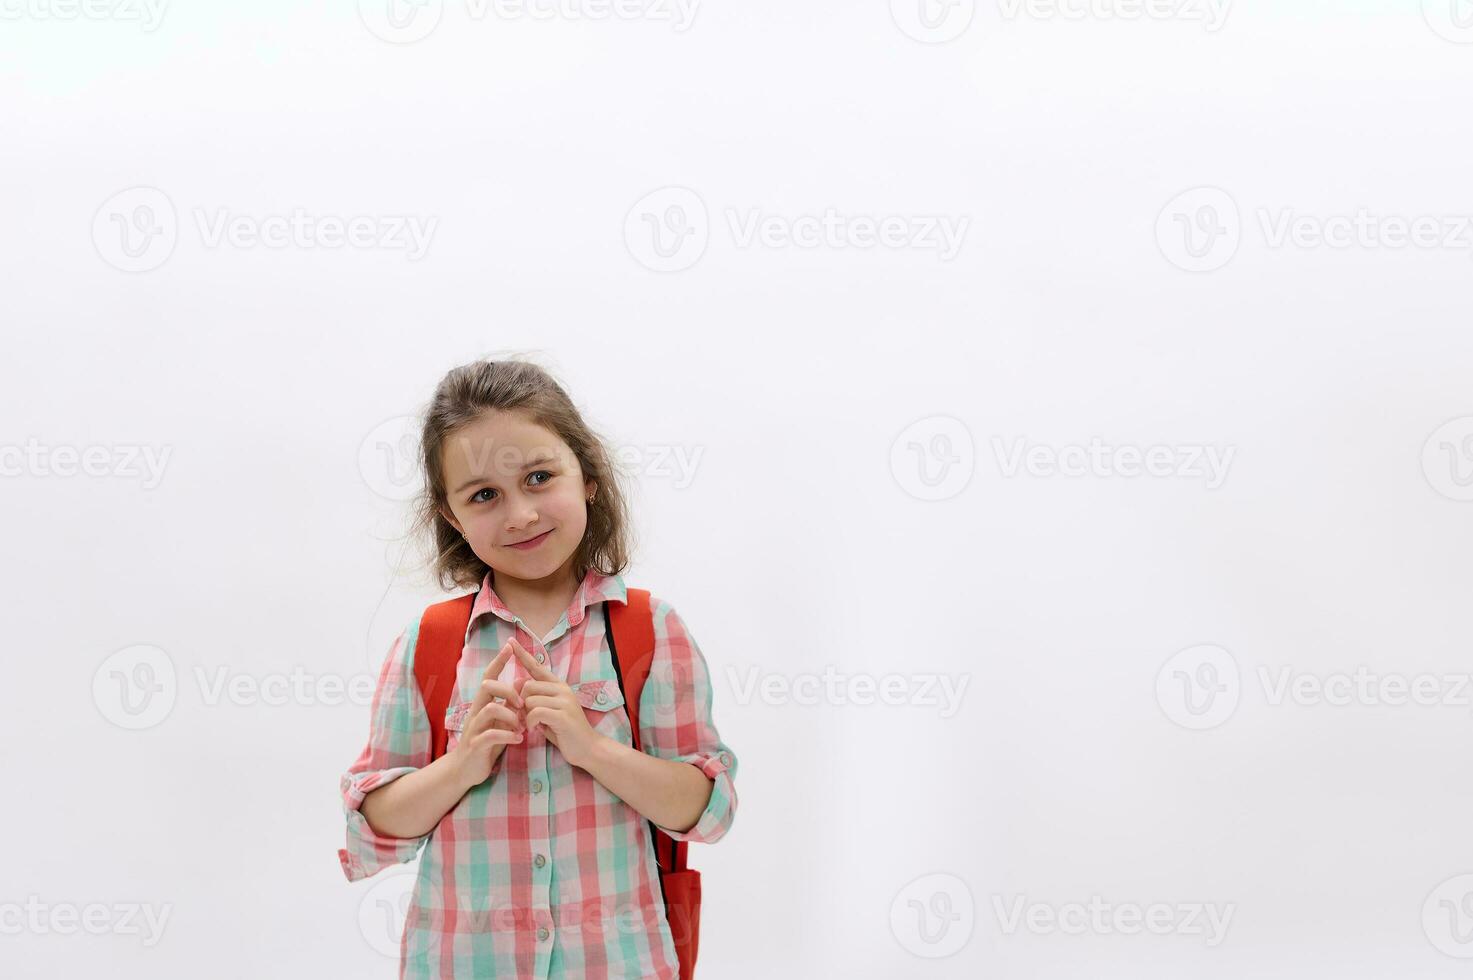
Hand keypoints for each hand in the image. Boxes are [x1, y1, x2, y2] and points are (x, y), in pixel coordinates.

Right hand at [448, 640, 525, 787]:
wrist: (464, 771)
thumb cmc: (485, 744)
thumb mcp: (499, 722)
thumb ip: (508, 704)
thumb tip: (522, 681)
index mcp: (482, 704)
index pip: (489, 676)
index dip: (498, 661)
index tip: (510, 646)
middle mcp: (475, 712)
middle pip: (487, 686)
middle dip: (508, 690)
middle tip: (523, 704)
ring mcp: (474, 728)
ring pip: (491, 709)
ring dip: (511, 715)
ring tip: (522, 727)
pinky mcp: (475, 745)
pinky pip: (490, 734)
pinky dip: (508, 735)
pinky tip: (518, 739)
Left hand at [509, 638, 603, 769]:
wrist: (588, 748)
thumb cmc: (565, 732)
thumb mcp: (548, 712)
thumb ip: (536, 698)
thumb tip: (518, 681)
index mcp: (559, 686)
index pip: (537, 666)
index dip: (522, 654)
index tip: (510, 641)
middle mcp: (562, 689)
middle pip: (527, 686)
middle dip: (520, 703)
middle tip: (525, 718)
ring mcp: (564, 701)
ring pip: (529, 700)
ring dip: (525, 715)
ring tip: (533, 726)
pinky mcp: (562, 714)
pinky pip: (535, 712)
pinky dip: (531, 722)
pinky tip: (536, 730)